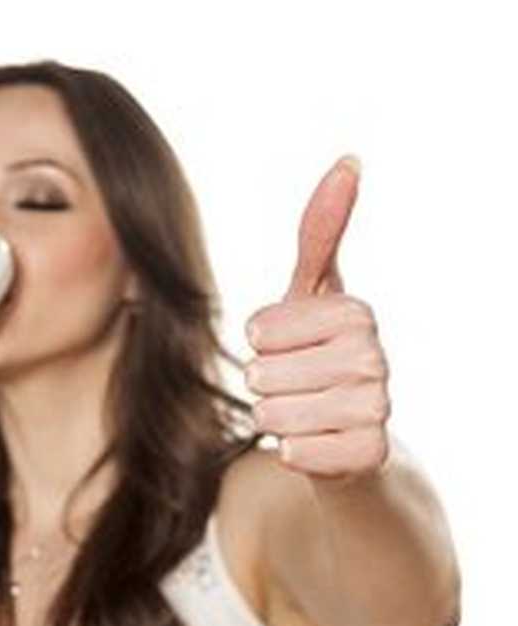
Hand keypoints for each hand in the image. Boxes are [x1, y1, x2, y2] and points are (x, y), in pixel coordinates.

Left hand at [243, 155, 390, 481]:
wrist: (343, 434)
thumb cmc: (315, 355)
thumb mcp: (310, 293)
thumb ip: (320, 232)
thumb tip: (349, 160)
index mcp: (357, 313)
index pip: (263, 329)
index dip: (257, 341)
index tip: (278, 342)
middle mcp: (376, 358)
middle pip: (265, 373)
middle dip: (260, 382)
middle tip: (287, 382)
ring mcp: (379, 409)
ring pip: (275, 416)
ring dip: (271, 417)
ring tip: (297, 411)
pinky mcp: (371, 455)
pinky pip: (298, 454)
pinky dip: (290, 452)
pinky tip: (310, 443)